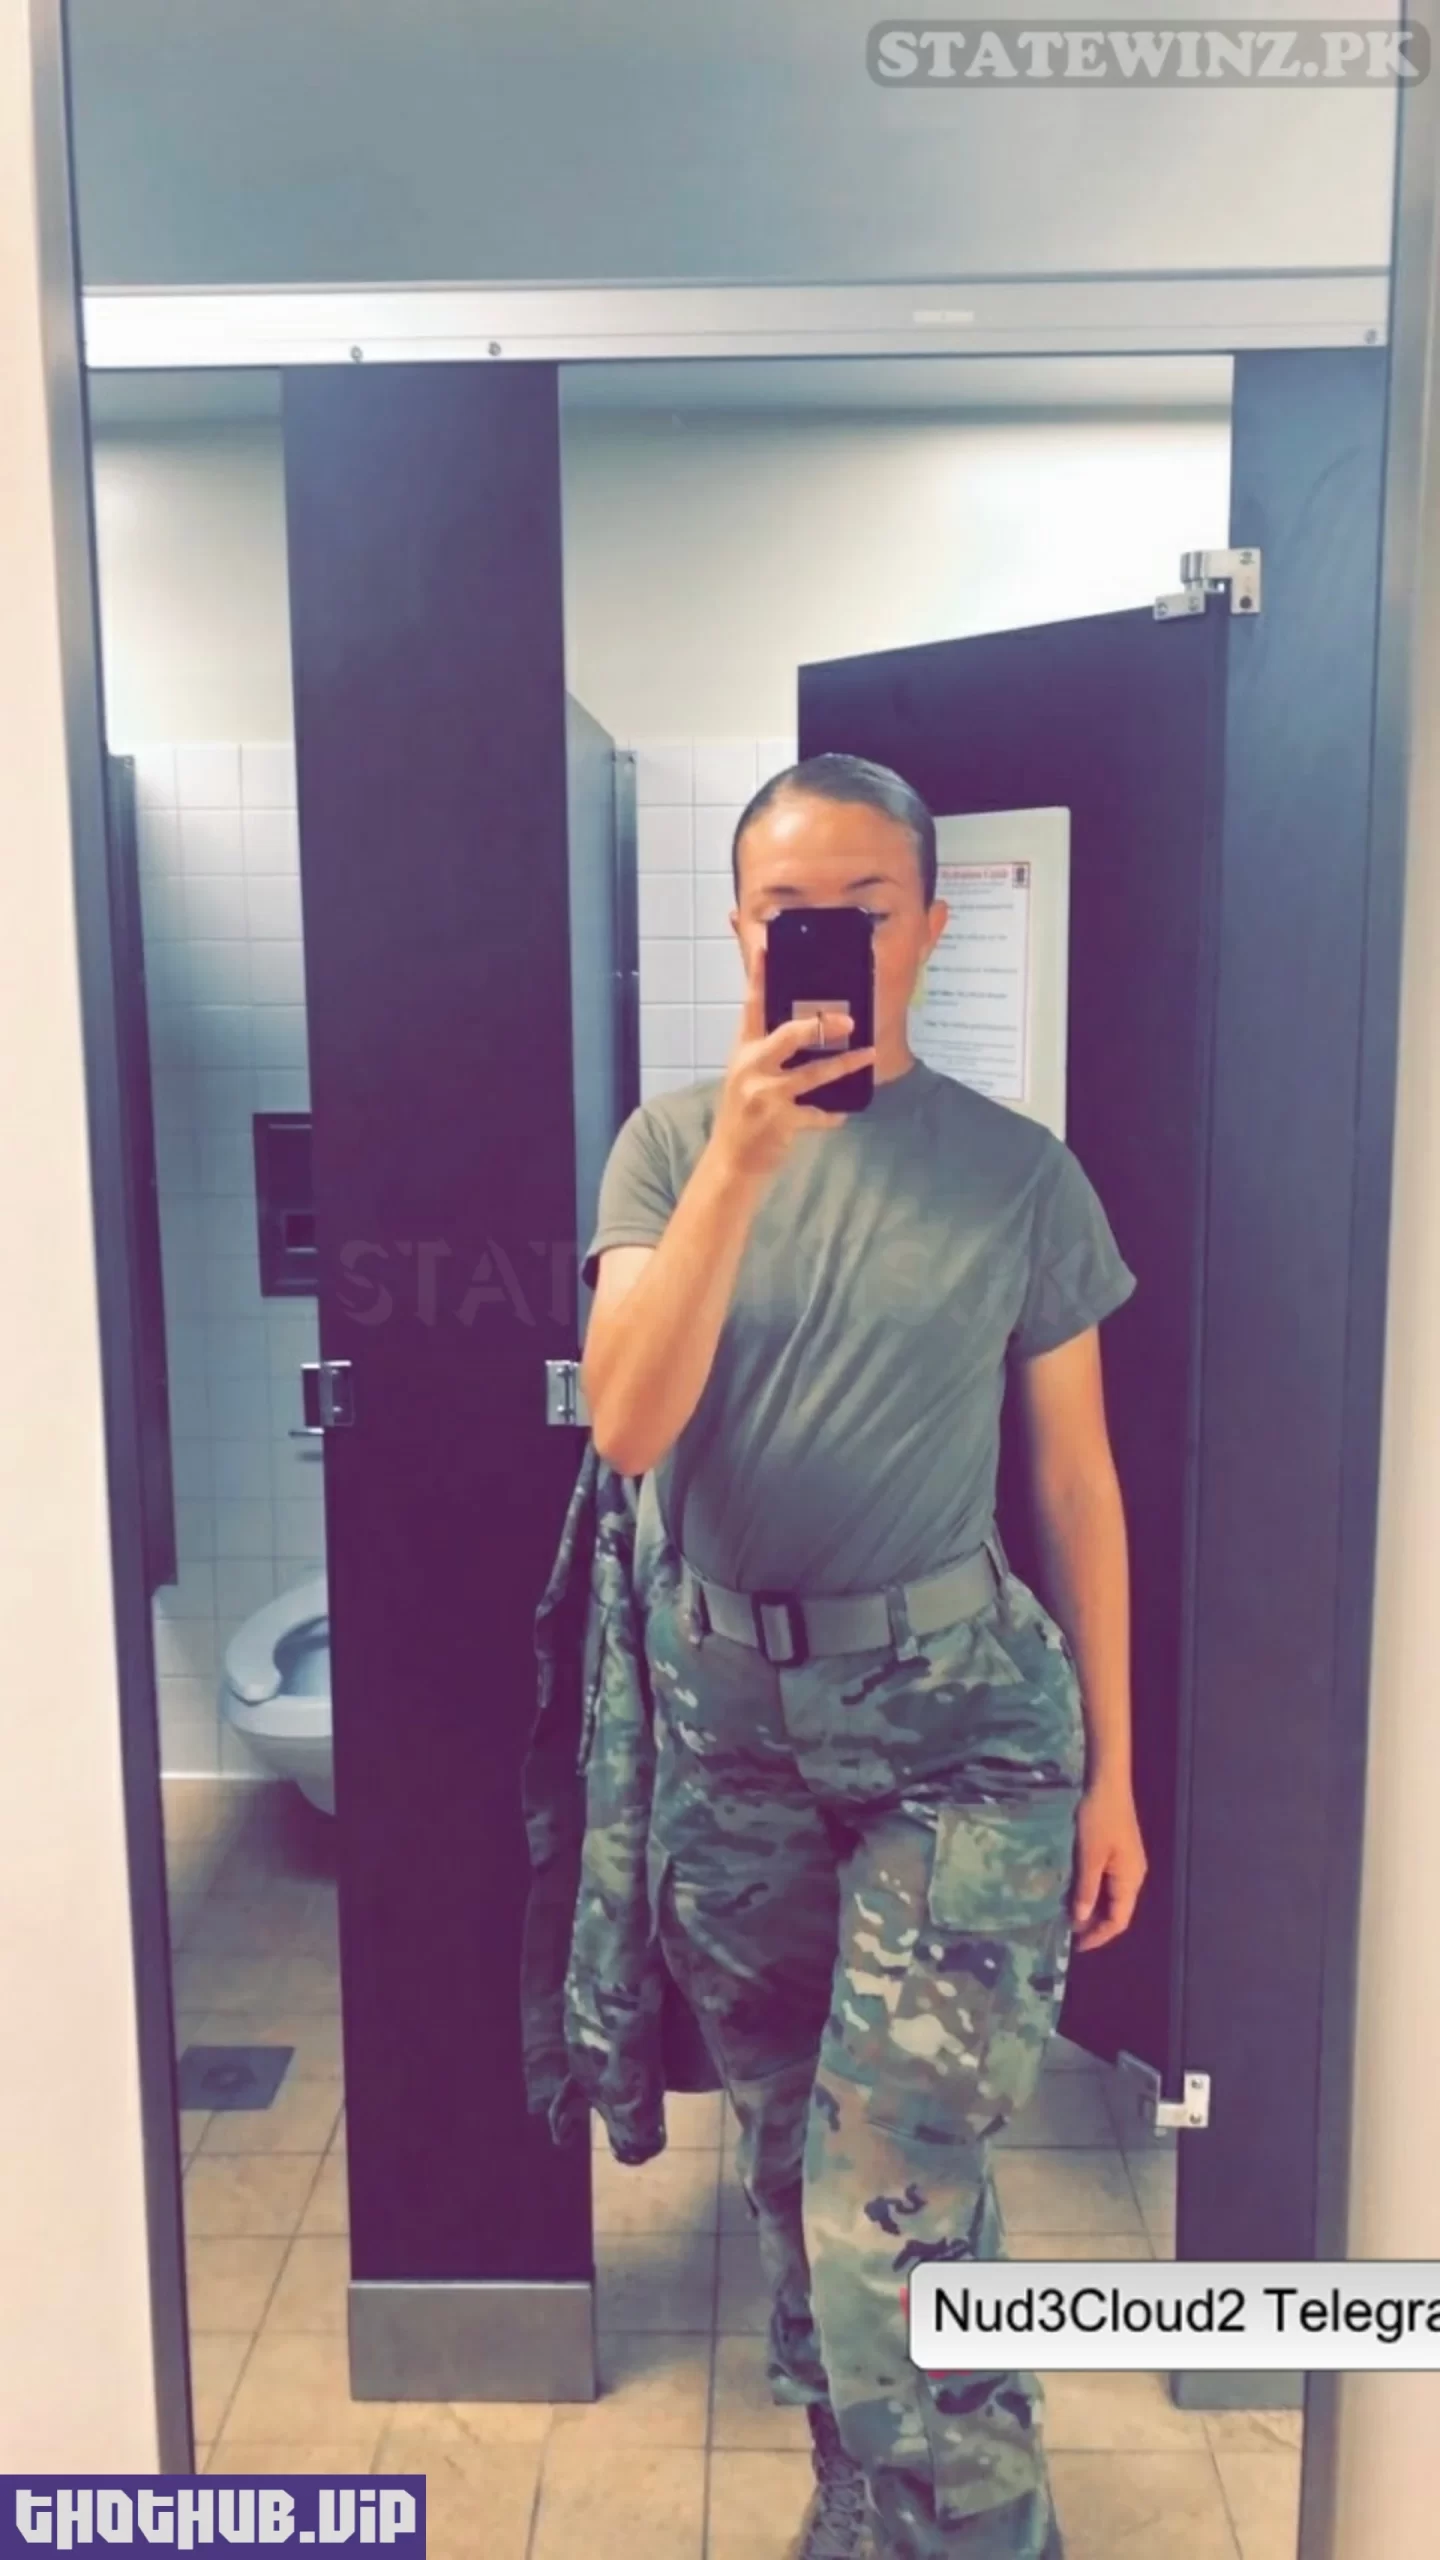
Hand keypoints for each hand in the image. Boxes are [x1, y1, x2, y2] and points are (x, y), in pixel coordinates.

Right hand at [710, 943, 876, 1180]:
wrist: (732, 1160)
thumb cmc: (744, 1113)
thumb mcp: (747, 1075)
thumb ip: (768, 1050)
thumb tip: (809, 1026)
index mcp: (744, 1049)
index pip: (752, 1005)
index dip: (759, 975)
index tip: (766, 946)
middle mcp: (752, 1066)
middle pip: (788, 1034)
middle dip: (821, 1025)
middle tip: (848, 1020)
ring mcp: (765, 1094)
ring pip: (814, 1074)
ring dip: (845, 1064)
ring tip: (868, 1054)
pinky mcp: (781, 1121)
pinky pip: (818, 1113)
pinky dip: (833, 1114)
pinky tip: (842, 1113)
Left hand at [1070, 1779, 1146, 1952]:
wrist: (1106, 1781)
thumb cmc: (1098, 1818)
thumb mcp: (1088, 1856)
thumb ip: (1085, 1890)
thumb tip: (1080, 1921)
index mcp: (1130, 1880)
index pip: (1119, 1920)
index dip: (1098, 1936)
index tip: (1075, 1946)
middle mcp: (1133, 1875)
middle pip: (1117, 1911)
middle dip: (1093, 1924)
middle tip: (1066, 1931)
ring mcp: (1126, 1862)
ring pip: (1110, 1896)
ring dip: (1090, 1907)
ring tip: (1066, 1914)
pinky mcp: (1117, 1851)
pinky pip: (1106, 1882)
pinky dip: (1091, 1891)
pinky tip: (1074, 1890)